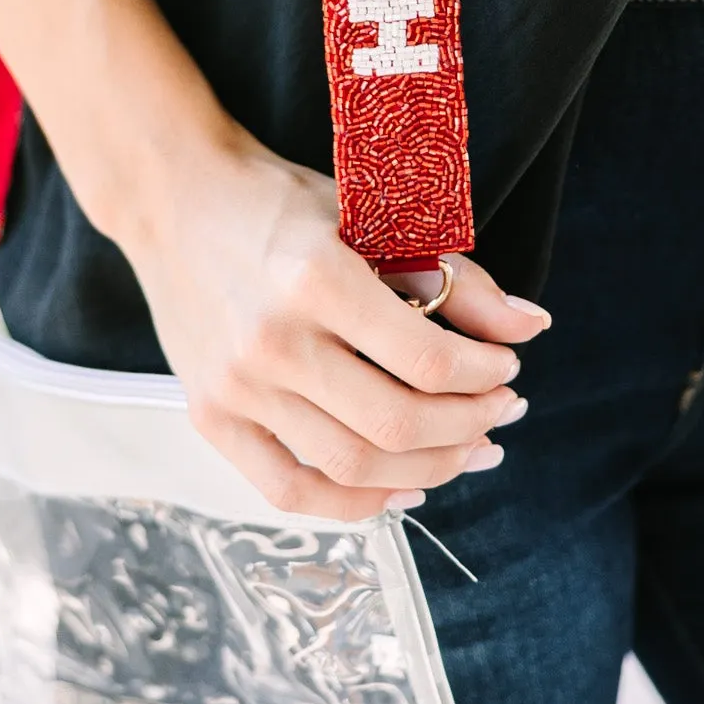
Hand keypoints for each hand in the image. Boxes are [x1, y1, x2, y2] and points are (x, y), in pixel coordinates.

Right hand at [127, 132, 547, 518]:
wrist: (173, 198)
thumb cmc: (277, 202)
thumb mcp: (370, 219)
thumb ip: (453, 278)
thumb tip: (531, 326)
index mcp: (315, 278)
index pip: (426, 360)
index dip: (484, 375)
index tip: (507, 368)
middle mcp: (271, 341)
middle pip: (396, 424)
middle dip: (468, 428)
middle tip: (501, 413)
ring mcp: (236, 386)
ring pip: (352, 467)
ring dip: (428, 468)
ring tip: (467, 450)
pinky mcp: (210, 415)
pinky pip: (288, 489)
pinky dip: (353, 505)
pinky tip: (401, 487)